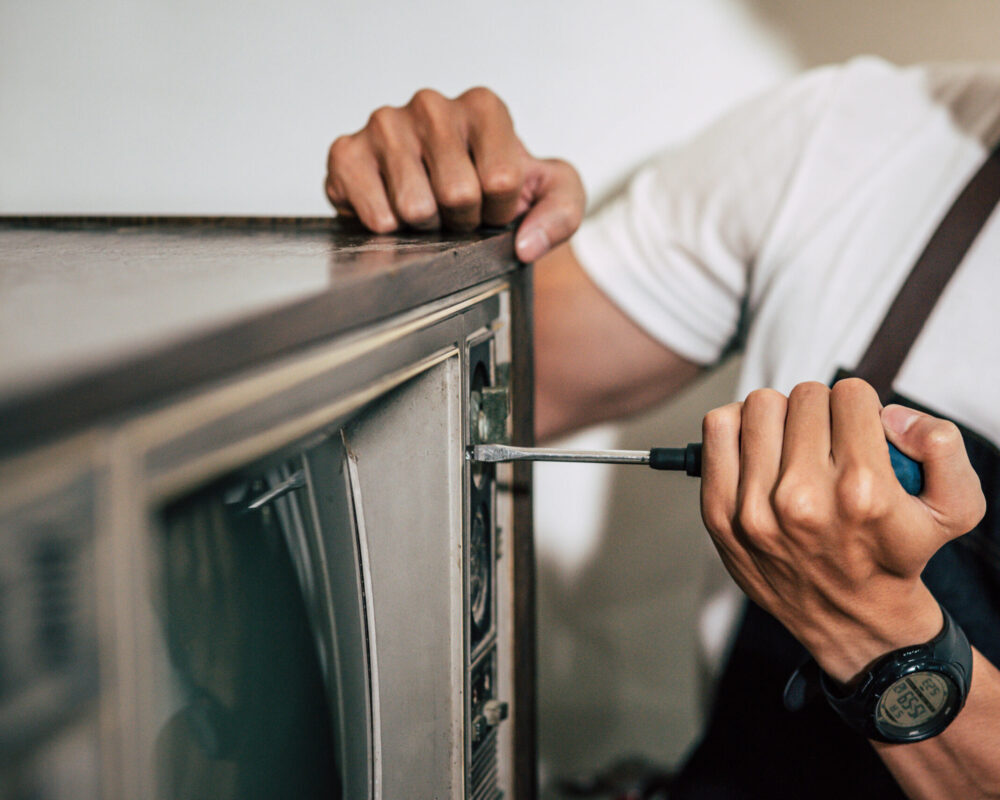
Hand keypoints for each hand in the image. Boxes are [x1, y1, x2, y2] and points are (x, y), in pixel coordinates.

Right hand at [325, 87, 585, 261]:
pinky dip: (388, 227)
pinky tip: (393, 212)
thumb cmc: (496, 191)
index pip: (501, 179)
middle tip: (457, 213)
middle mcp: (432, 106)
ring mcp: (385, 125)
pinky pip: (374, 211)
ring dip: (427, 226)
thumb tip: (526, 244)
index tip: (493, 206)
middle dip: (463, 220)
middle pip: (458, 193)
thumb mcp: (552, 195)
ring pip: (416, 205)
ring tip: (428, 211)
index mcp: (483, 107)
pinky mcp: (347, 152)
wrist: (447, 199)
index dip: (500, 211)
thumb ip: (562, 214)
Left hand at [700, 378, 985, 683]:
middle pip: (804, 397)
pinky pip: (717, 430)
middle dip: (822, 411)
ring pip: (760, 406)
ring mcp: (754, 508)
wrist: (851, 618)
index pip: (851, 395)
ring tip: (793, 444)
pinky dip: (736, 427)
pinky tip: (758, 447)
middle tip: (829, 442)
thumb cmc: (897, 555)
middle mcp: (803, 499)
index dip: (860, 408)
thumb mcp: (955, 508)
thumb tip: (891, 415)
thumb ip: (943, 445)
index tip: (860, 433)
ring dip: (780, 417)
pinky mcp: (719, 513)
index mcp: (861, 492)